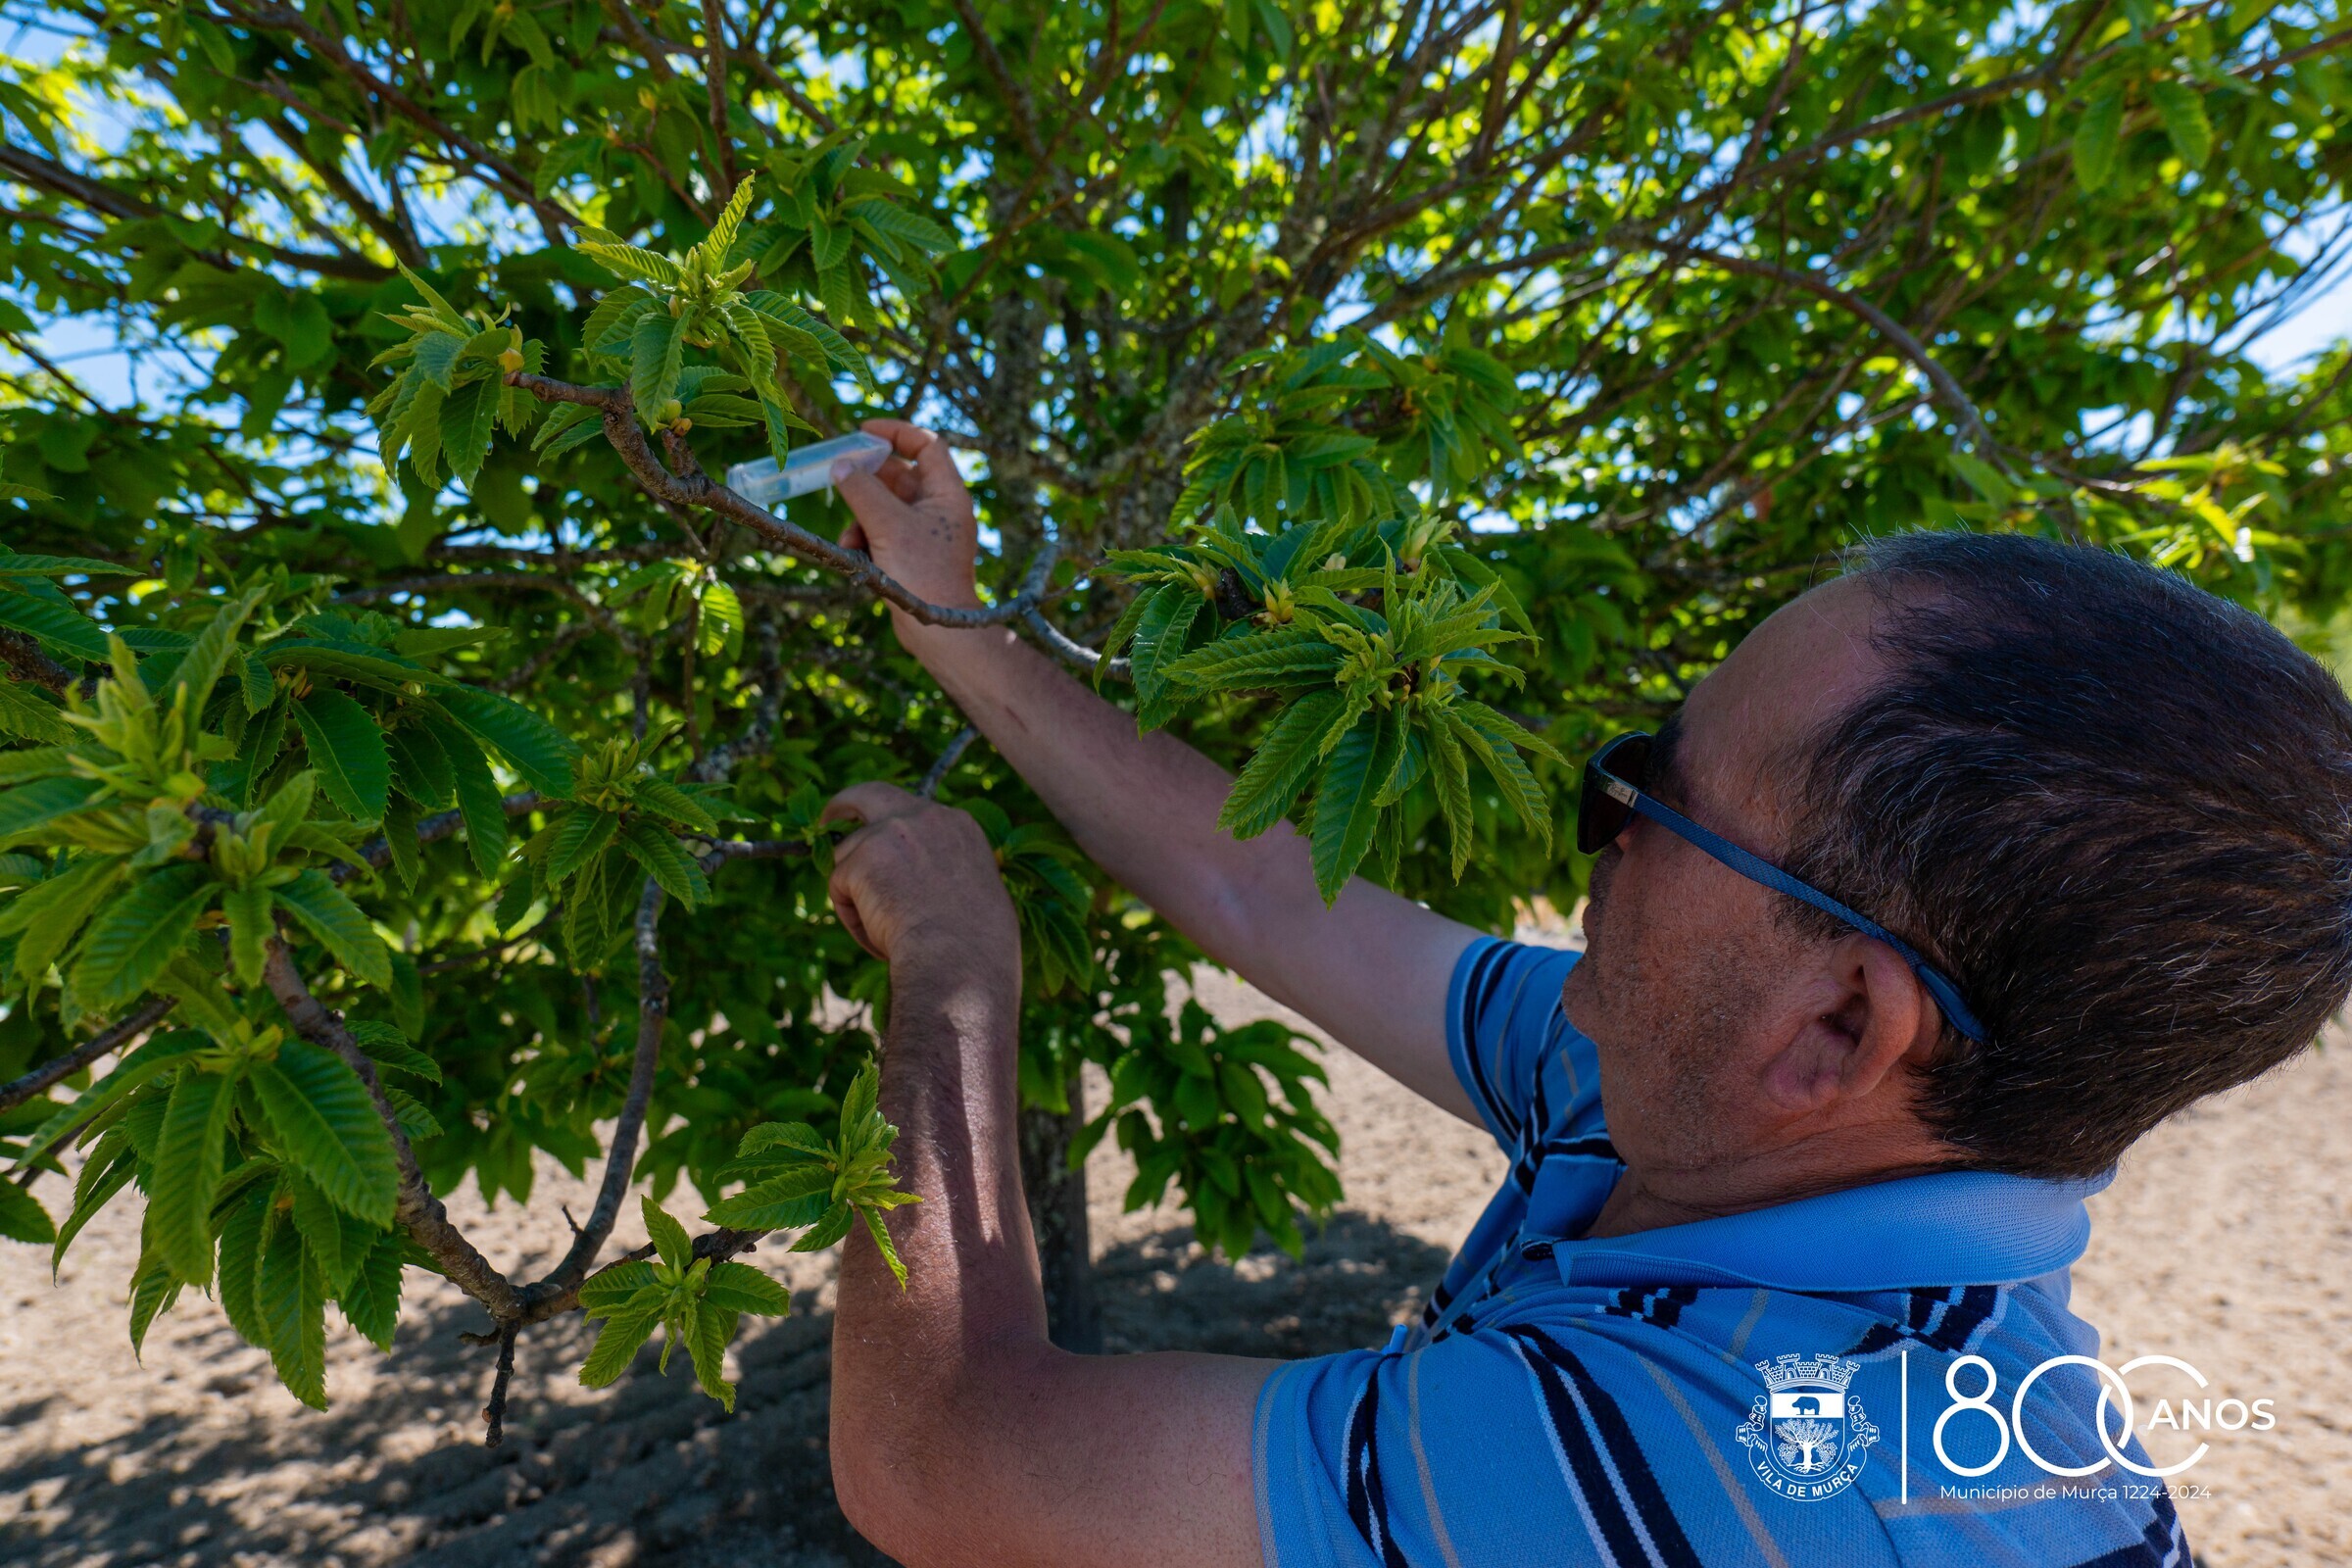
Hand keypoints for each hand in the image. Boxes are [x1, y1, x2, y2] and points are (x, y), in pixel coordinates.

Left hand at [822, 782, 1018, 973]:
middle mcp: (925, 817)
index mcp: (958, 825)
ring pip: (848, 855)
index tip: (881, 841)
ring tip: (885, 931)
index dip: (890, 828)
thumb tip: (918, 883)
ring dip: (856, 891)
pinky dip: (850, 915)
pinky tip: (878, 936)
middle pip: (869, 794)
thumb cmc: (976, 945)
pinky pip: (839, 885)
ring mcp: (891, 833)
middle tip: (828, 822)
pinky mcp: (862, 858)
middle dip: (843, 806)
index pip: (912, 810)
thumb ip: (946, 870)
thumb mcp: (975, 891)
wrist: (961, 961)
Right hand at [833, 420, 981, 613]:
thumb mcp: (888, 525)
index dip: (896, 432)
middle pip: (898, 475)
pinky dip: (865, 539)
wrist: (939, 630)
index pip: (926, 445)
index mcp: (947, 494)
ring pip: (883, 506)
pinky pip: (881, 533)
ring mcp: (923, 532)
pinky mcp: (908, 554)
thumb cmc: (924, 573)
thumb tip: (840, 465)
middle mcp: (938, 509)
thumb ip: (862, 491)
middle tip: (836, 474)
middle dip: (866, 479)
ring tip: (851, 537)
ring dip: (860, 516)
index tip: (863, 430)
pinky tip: (855, 556)